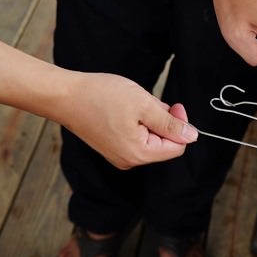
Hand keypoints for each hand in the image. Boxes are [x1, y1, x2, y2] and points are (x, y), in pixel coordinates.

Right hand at [62, 73, 196, 168]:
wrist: (63, 95)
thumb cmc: (100, 97)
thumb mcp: (143, 104)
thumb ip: (170, 123)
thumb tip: (192, 136)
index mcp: (139, 154)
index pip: (177, 147)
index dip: (181, 125)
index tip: (174, 105)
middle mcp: (130, 161)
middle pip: (164, 144)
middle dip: (164, 120)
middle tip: (150, 101)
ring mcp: (119, 156)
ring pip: (151, 138)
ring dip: (151, 118)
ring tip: (134, 103)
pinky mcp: (112, 147)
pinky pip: (136, 136)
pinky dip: (138, 121)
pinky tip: (126, 108)